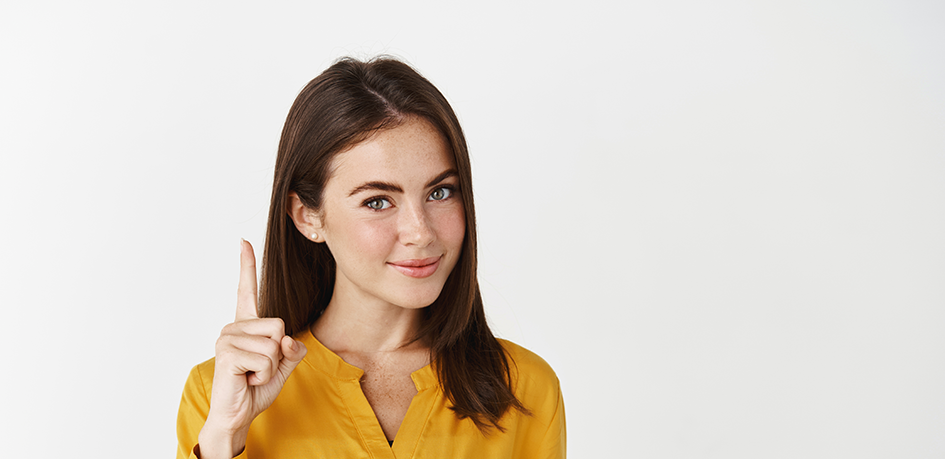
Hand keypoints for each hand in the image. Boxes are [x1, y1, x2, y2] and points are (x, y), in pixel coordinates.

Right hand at [197, 240, 307, 457]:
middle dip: (279, 353)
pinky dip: (264, 375)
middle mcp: (234, 326)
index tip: (243, 241)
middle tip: (259, 369)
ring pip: (275, 345)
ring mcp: (228, 338)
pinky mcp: (227, 353)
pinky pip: (266, 359)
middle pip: (280, 326)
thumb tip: (287, 340)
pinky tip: (247, 380)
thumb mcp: (283, 365)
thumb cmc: (256, 388)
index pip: (247, 290)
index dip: (247, 265)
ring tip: (252, 375)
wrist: (237, 414)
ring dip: (270, 368)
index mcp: (246, 325)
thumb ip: (292, 349)